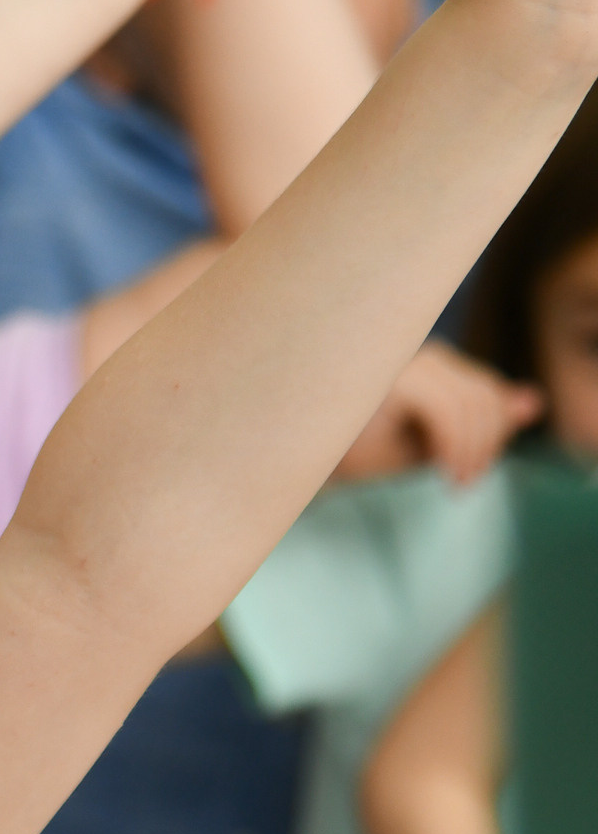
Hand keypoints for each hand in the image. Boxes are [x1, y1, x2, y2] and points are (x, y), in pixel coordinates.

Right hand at [332, 339, 540, 484]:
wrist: (298, 460)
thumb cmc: (357, 450)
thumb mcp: (429, 440)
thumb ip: (479, 420)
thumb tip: (533, 401)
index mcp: (427, 361)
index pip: (486, 390)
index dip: (496, 432)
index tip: (475, 471)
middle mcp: (416, 351)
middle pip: (484, 395)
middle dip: (489, 444)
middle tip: (469, 482)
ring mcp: (403, 360)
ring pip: (471, 404)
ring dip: (474, 450)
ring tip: (458, 481)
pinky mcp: (393, 378)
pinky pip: (450, 412)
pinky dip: (457, 447)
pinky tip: (448, 474)